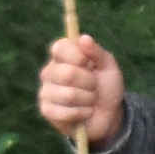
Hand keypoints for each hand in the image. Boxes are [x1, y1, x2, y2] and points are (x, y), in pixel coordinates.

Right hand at [38, 32, 124, 148]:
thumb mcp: (108, 67)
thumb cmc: (107, 87)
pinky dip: (82, 113)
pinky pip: (65, 112)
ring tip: (90, 100)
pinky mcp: (46, 110)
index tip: (88, 63)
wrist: (108, 115)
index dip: (78, 56)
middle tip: (94, 86)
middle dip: (90, 83)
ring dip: (88, 100)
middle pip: (67, 74)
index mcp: (63, 56)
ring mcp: (46, 90)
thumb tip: (84, 38)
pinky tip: (83, 112)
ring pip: (69, 95)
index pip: (60, 47)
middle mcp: (50, 71)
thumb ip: (97, 52)